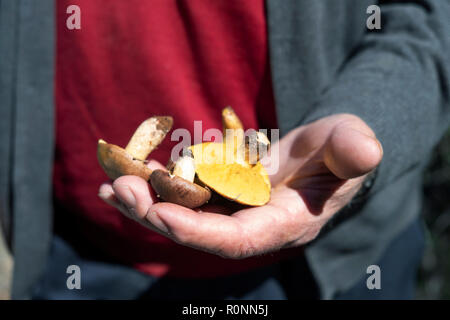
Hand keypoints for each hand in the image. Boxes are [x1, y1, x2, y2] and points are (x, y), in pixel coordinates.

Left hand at [98, 114, 382, 258]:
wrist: (324, 151)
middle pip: (197, 232)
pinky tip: (121, 179)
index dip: (198, 231)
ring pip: (183, 216)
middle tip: (122, 189)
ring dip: (145, 203)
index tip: (160, 213)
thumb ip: (352, 151)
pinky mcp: (221, 195)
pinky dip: (152, 189)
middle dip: (157, 215)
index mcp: (282, 222)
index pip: (235, 239)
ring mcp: (233, 212)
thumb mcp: (349, 144)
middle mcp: (251, 225)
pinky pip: (182, 197)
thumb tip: (364, 151)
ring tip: (112, 185)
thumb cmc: (339, 148)